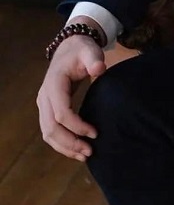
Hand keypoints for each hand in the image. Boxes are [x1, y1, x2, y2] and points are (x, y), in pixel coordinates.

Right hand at [36, 35, 105, 160]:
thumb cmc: (82, 51)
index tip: (95, 133)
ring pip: (47, 133)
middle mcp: (45, 96)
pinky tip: (76, 150)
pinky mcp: (47, 110)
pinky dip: (61, 143)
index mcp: (54, 84)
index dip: (77, 126)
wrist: (70, 49)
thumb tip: (99, 69)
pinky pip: (50, 131)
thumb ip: (94, 59)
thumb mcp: (89, 51)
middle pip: (50, 128)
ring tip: (84, 155)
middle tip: (89, 152)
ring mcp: (44, 104)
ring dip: (64, 147)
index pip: (61, 112)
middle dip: (69, 143)